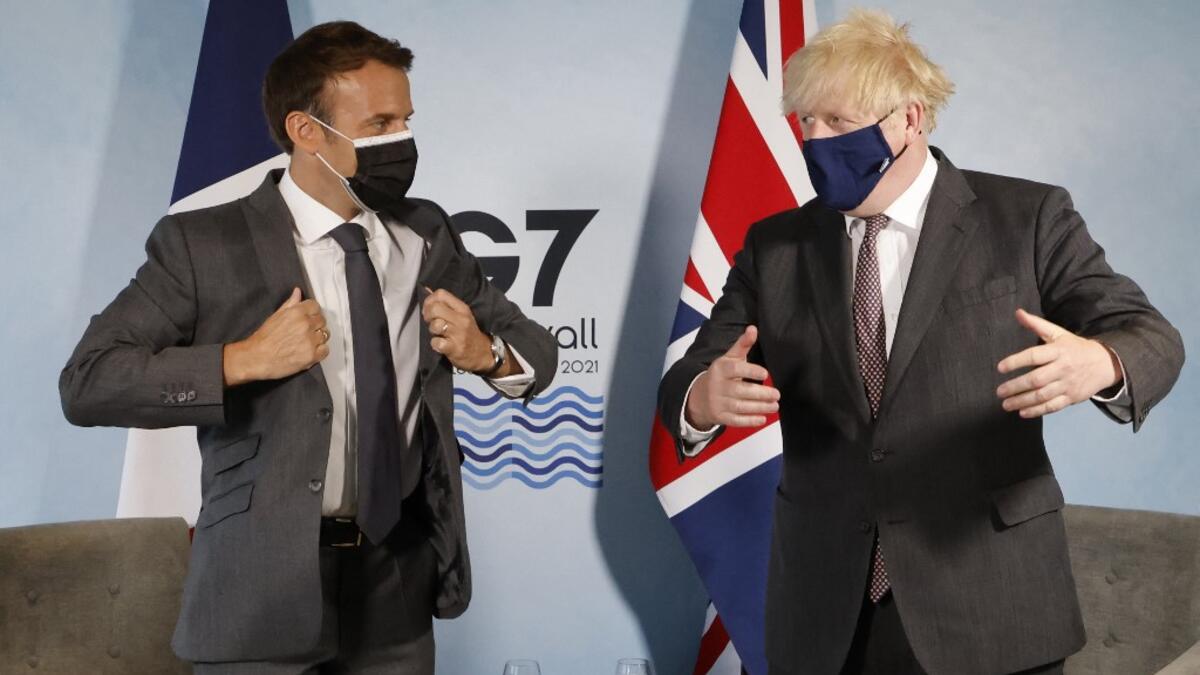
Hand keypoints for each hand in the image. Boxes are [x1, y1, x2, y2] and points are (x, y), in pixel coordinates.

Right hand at [223, 288, 328, 385]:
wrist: (256, 358)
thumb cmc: (263, 339)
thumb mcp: (275, 316)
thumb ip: (290, 303)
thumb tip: (298, 292)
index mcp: (297, 312)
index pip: (316, 306)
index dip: (312, 312)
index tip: (308, 317)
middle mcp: (305, 325)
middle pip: (322, 320)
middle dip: (315, 325)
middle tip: (305, 332)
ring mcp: (310, 340)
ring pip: (325, 335)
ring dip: (318, 338)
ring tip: (305, 342)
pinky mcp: (311, 355)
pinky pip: (325, 350)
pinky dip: (319, 351)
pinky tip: (309, 351)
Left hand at [422, 288, 493, 372]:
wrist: (483, 353)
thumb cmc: (468, 333)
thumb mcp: (461, 315)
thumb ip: (444, 303)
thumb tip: (426, 290)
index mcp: (462, 308)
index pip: (441, 294)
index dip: (429, 300)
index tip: (429, 309)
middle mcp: (461, 319)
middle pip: (435, 308)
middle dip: (428, 315)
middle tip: (431, 321)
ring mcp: (458, 334)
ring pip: (435, 325)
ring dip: (432, 330)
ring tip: (438, 333)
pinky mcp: (454, 348)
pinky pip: (436, 343)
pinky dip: (435, 344)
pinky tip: (441, 344)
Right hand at [685, 325, 780, 429]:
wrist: (699, 396)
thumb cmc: (721, 375)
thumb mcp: (729, 358)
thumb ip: (742, 345)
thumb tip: (753, 328)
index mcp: (720, 369)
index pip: (735, 369)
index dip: (751, 371)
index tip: (766, 373)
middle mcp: (717, 386)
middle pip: (740, 390)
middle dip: (761, 394)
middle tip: (777, 394)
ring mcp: (717, 402)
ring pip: (740, 406)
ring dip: (759, 407)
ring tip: (774, 406)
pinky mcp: (719, 416)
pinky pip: (735, 420)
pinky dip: (749, 421)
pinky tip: (762, 418)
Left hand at [996, 308, 1121, 417]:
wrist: (1106, 363)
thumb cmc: (1075, 348)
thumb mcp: (1058, 333)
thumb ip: (1036, 324)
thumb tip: (1018, 312)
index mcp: (1058, 351)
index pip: (1034, 356)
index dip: (1016, 361)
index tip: (1000, 368)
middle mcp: (1063, 368)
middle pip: (1036, 379)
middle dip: (1016, 386)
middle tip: (999, 391)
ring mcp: (1068, 384)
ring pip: (1043, 395)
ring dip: (1022, 401)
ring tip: (1005, 404)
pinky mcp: (1072, 397)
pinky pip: (1053, 406)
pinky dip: (1037, 411)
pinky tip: (1022, 413)